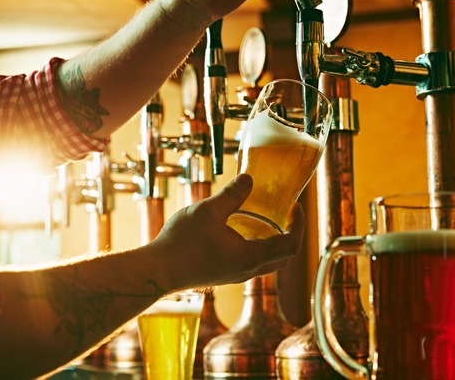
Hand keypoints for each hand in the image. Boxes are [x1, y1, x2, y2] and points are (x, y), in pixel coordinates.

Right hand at [148, 173, 304, 288]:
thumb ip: (231, 195)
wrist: (155, 271)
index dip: (298, 225)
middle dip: (291, 235)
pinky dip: (256, 247)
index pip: (291, 245)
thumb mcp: (209, 210)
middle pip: (283, 258)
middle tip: (287, 214)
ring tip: (265, 219)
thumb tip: (248, 179)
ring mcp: (234, 275)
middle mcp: (247, 270)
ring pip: (267, 263)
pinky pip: (250, 263)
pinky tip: (240, 230)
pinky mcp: (222, 274)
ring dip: (274, 243)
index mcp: (251, 257)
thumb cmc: (181, 243)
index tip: (295, 206)